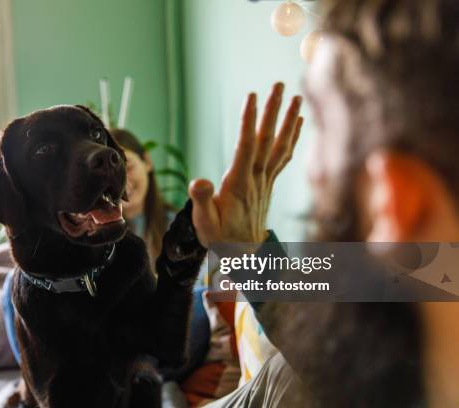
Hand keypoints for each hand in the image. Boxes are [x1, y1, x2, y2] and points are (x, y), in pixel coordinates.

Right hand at [189, 83, 302, 246]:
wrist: (243, 255)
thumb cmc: (220, 238)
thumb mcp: (204, 222)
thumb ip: (202, 201)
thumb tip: (200, 182)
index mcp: (239, 184)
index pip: (245, 146)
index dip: (248, 121)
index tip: (251, 96)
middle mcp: (256, 179)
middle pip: (267, 140)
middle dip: (273, 111)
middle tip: (280, 85)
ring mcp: (265, 181)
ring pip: (280, 145)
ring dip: (288, 120)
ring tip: (297, 97)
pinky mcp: (268, 183)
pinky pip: (283, 156)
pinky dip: (292, 138)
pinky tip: (296, 123)